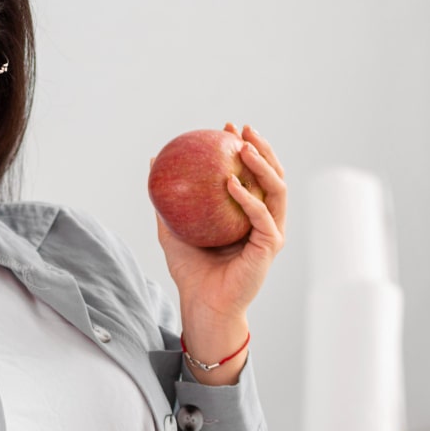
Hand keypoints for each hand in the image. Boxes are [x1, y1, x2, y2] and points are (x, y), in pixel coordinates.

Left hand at [157, 123, 286, 382]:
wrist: (201, 303)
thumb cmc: (190, 269)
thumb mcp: (172, 227)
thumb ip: (166, 198)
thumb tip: (153, 161)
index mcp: (248, 213)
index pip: (253, 173)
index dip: (245, 147)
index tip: (228, 128)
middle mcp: (264, 220)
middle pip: (272, 175)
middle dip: (261, 147)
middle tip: (242, 129)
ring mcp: (270, 232)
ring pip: (276, 190)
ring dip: (263, 165)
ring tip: (243, 147)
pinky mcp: (268, 246)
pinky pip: (261, 216)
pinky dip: (248, 197)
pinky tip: (232, 182)